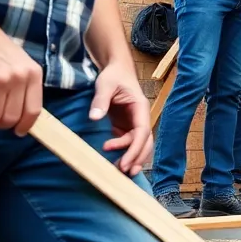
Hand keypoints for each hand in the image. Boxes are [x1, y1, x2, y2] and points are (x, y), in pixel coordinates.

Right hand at [0, 18, 42, 134]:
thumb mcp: (20, 63)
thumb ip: (24, 84)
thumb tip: (23, 114)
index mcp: (33, 73)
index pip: (34, 109)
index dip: (26, 125)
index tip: (18, 132)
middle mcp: (19, 78)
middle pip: (12, 117)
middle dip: (0, 125)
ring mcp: (0, 80)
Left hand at [90, 61, 152, 175]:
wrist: (116, 70)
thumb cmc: (113, 75)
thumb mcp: (105, 84)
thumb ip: (100, 100)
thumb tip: (94, 117)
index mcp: (140, 108)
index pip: (142, 132)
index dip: (135, 149)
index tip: (124, 162)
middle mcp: (140, 117)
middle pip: (145, 142)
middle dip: (137, 158)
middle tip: (124, 172)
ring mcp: (134, 123)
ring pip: (140, 144)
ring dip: (133, 158)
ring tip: (120, 172)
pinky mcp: (126, 126)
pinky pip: (129, 143)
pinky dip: (124, 153)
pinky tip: (114, 161)